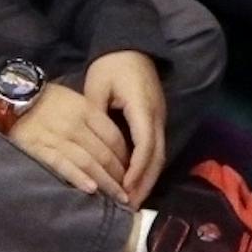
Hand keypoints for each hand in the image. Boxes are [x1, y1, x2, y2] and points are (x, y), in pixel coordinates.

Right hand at [8, 81, 131, 203]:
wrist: (14, 98)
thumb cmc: (48, 102)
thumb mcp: (75, 101)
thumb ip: (93, 121)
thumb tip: (115, 148)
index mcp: (86, 109)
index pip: (114, 137)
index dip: (126, 157)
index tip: (132, 173)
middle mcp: (75, 124)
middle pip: (104, 152)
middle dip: (119, 175)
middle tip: (130, 193)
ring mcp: (57, 137)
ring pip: (88, 161)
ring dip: (106, 182)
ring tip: (117, 198)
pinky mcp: (40, 149)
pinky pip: (63, 165)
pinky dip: (79, 178)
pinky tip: (91, 190)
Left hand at [84, 49, 167, 203]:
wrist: (131, 43)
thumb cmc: (111, 64)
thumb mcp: (97, 87)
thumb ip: (95, 116)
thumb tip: (91, 147)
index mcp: (142, 107)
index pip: (144, 145)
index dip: (136, 170)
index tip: (124, 190)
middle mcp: (157, 114)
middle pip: (157, 155)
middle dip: (144, 183)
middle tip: (130, 208)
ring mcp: (160, 116)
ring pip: (160, 154)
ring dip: (148, 178)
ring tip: (133, 201)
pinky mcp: (157, 118)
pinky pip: (156, 147)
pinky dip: (148, 167)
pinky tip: (136, 181)